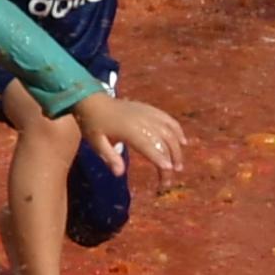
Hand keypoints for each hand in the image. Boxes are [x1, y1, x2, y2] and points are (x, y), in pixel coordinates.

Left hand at [68, 93, 184, 183]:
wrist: (92, 100)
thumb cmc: (92, 123)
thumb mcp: (95, 142)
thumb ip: (109, 157)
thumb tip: (119, 174)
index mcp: (129, 130)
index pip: (149, 147)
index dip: (160, 158)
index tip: (168, 170)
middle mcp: (143, 121)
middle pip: (164, 141)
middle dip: (171, 158)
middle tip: (171, 174)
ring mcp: (148, 114)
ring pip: (170, 131)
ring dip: (177, 148)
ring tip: (178, 164)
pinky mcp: (150, 109)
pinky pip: (169, 119)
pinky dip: (178, 130)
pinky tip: (183, 141)